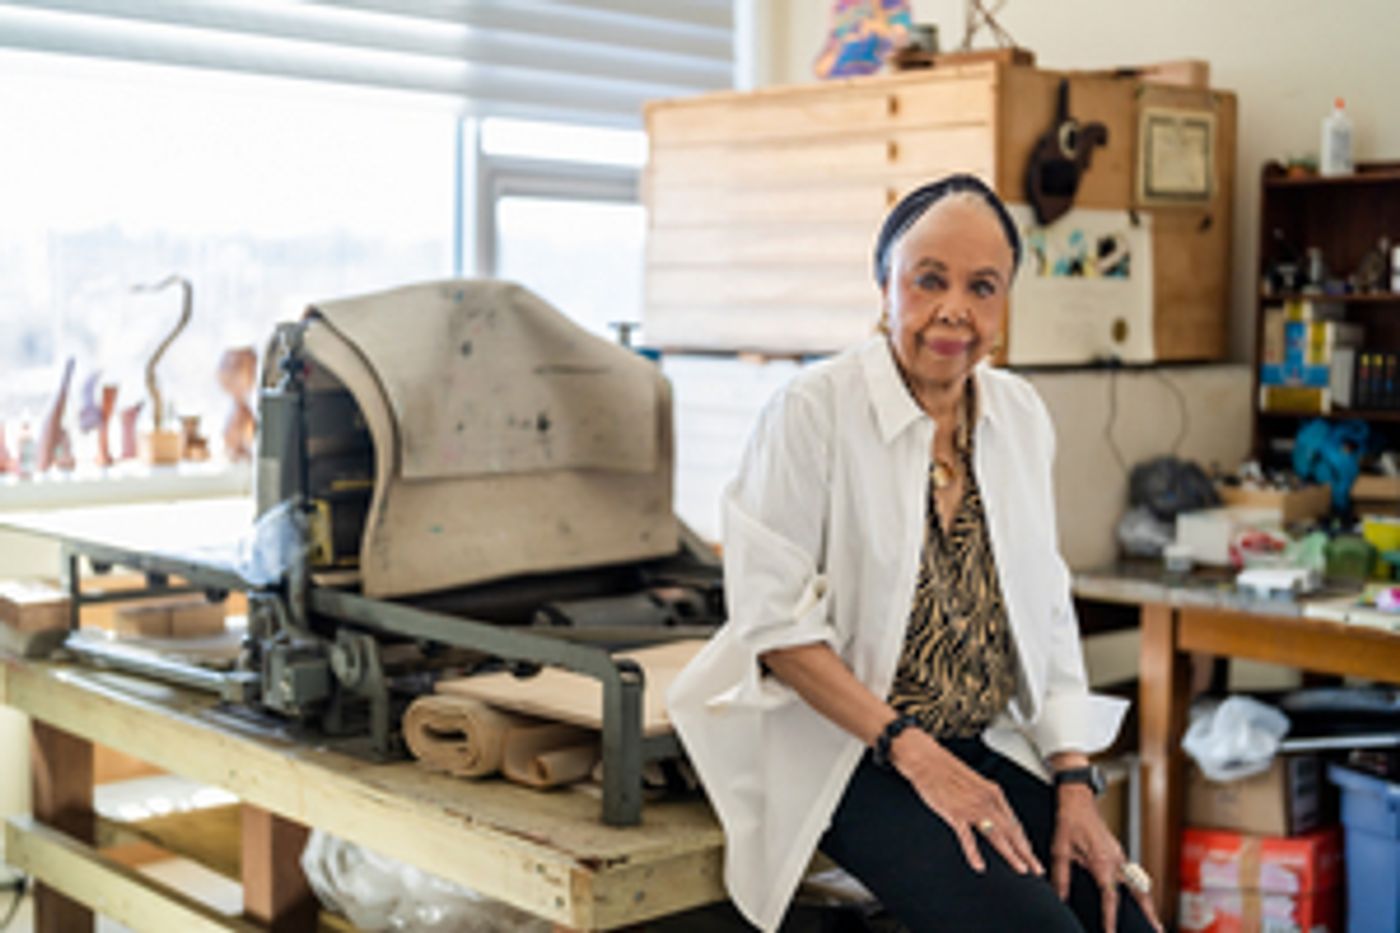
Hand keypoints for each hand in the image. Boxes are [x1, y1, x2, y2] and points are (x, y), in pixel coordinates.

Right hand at [890, 728, 1044, 875]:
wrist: (926, 760)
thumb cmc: (947, 770)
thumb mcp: (974, 784)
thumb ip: (986, 800)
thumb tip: (995, 817)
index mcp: (993, 792)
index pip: (1014, 823)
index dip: (1024, 841)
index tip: (1030, 855)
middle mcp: (987, 801)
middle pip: (1012, 831)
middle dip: (1026, 853)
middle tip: (1037, 869)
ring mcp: (971, 808)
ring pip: (997, 835)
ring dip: (1011, 854)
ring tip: (1020, 868)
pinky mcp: (954, 813)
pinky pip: (967, 837)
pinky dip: (974, 853)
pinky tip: (979, 865)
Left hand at [1051, 786, 1161, 932]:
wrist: (1078, 800)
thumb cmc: (1069, 822)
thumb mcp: (1059, 851)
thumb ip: (1061, 876)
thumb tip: (1060, 898)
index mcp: (1102, 862)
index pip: (1110, 897)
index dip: (1110, 918)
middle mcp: (1116, 861)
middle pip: (1138, 893)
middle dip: (1148, 914)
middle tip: (1157, 931)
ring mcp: (1121, 856)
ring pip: (1139, 885)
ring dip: (1148, 904)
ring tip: (1154, 922)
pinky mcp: (1119, 853)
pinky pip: (1134, 876)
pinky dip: (1141, 890)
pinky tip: (1141, 900)